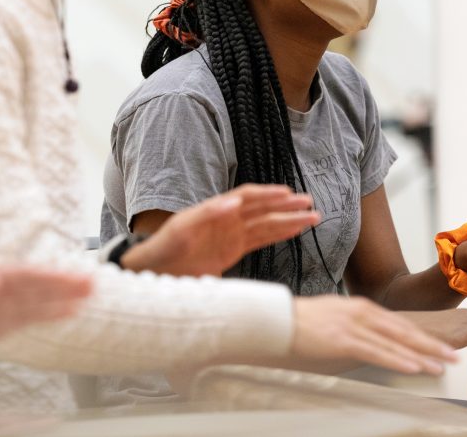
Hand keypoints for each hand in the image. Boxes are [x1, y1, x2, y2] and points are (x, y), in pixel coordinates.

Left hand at [0, 266, 92, 364]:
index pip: (23, 275)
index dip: (45, 276)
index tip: (67, 279)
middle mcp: (0, 287)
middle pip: (37, 283)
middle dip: (63, 282)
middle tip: (91, 281)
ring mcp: (4, 305)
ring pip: (40, 298)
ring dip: (64, 295)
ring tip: (91, 292)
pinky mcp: (4, 322)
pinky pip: (33, 316)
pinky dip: (53, 314)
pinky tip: (72, 312)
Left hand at [122, 185, 320, 276]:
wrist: (154, 273)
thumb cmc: (163, 249)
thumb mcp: (180, 231)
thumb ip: (205, 216)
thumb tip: (232, 202)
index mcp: (214, 211)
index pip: (246, 198)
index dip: (267, 195)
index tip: (287, 194)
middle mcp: (226, 219)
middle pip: (261, 208)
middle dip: (286, 206)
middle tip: (309, 203)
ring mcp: (231, 235)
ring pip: (266, 224)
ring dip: (289, 220)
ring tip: (313, 217)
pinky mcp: (233, 250)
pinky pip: (261, 239)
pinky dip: (279, 235)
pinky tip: (295, 231)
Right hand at [292, 296, 456, 374]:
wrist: (278, 319)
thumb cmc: (304, 322)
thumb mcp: (337, 318)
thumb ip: (357, 325)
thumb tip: (373, 339)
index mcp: (361, 307)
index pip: (400, 323)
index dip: (423, 336)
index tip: (441, 346)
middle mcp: (362, 313)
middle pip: (404, 331)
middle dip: (431, 345)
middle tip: (453, 356)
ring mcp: (353, 326)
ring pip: (395, 343)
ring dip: (420, 356)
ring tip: (440, 366)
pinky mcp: (343, 340)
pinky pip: (376, 352)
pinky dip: (397, 360)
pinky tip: (413, 367)